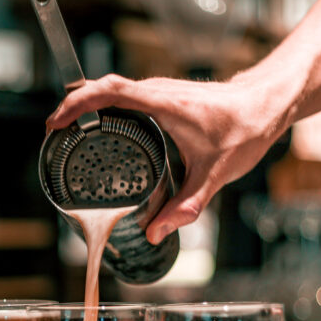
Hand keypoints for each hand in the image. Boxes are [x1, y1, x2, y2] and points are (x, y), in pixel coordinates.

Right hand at [46, 74, 287, 243]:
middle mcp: (158, 92)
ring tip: (67, 132)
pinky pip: (124, 95)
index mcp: (165, 105)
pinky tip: (98, 129)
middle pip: (103, 88)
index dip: (78, 103)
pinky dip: (104, 107)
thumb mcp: (216, 175)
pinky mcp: (162, 97)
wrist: (266, 104)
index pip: (110, 92)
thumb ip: (186, 207)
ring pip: (112, 89)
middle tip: (53, 134)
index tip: (57, 121)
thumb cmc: (246, 129)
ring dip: (86, 105)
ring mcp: (159, 91)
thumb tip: (156, 233)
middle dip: (72, 106)